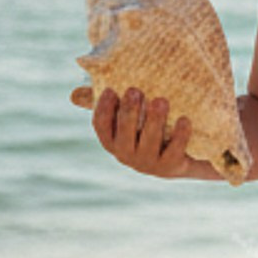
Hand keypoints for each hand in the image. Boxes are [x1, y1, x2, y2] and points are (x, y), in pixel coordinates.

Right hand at [71, 84, 196, 177]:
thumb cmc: (149, 128)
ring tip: (161, 100)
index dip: (104, 109)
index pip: (101, 126)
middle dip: (129, 112)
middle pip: (125, 134)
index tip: (110, 90)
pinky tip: (184, 119)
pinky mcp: (171, 166)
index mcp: (113, 141)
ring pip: (149, 142)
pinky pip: (174, 151)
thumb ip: (108, 104)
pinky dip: (180, 135)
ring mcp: (149, 163)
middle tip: (135, 90)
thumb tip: (74, 94)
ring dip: (154, 120)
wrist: (182, 156)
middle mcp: (127, 155)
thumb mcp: (130, 116)